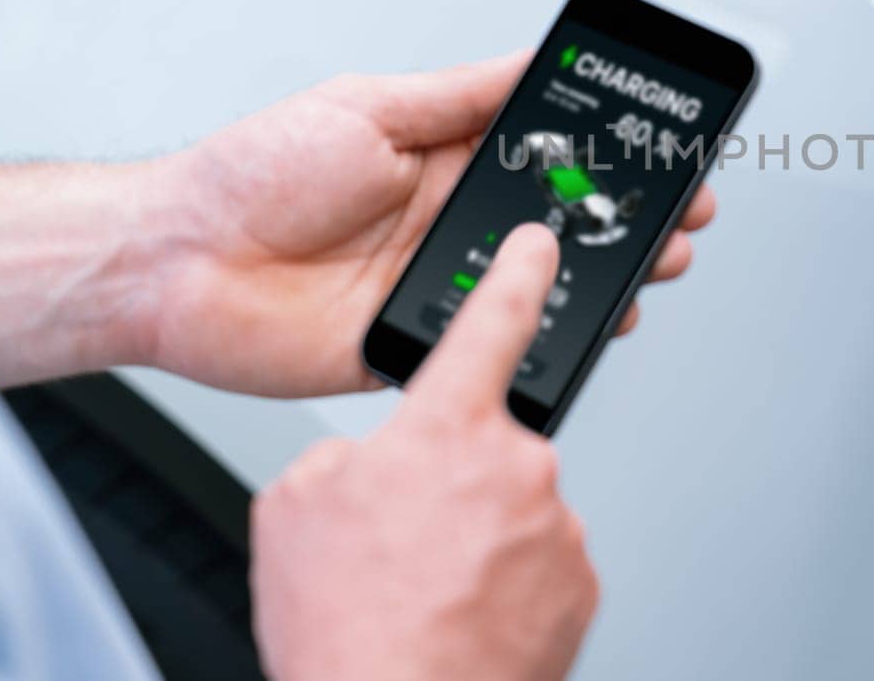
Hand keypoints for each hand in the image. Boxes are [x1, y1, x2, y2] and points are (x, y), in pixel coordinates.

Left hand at [146, 52, 715, 395]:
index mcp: (443, 161)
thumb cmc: (254, 174)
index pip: (549, 154)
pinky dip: (543, 341)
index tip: (666, 146)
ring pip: (541, 287)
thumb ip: (460, 95)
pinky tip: (586, 325)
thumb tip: (534, 58)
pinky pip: (494, 346)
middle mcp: (451, 223)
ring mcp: (439, 286)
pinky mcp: (419, 345)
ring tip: (654, 267)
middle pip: (562, 223)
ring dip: (605, 278)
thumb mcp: (369, 108)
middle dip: (632, 218)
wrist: (176, 264)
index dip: (611, 154)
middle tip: (685, 213)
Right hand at [251, 226, 597, 680]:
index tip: (541, 244)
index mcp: (446, 428)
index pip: (494, 321)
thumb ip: (343, 454)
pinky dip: (503, 583)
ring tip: (424, 592)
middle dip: (450, 482)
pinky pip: (538, 562)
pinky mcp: (578, 584)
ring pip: (512, 511)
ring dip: (475, 540)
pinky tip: (460, 615)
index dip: (520, 272)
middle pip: (486, 445)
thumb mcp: (294, 509)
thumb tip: (374, 460)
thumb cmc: (347, 629)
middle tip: (406, 544)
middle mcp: (515, 464)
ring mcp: (554, 526)